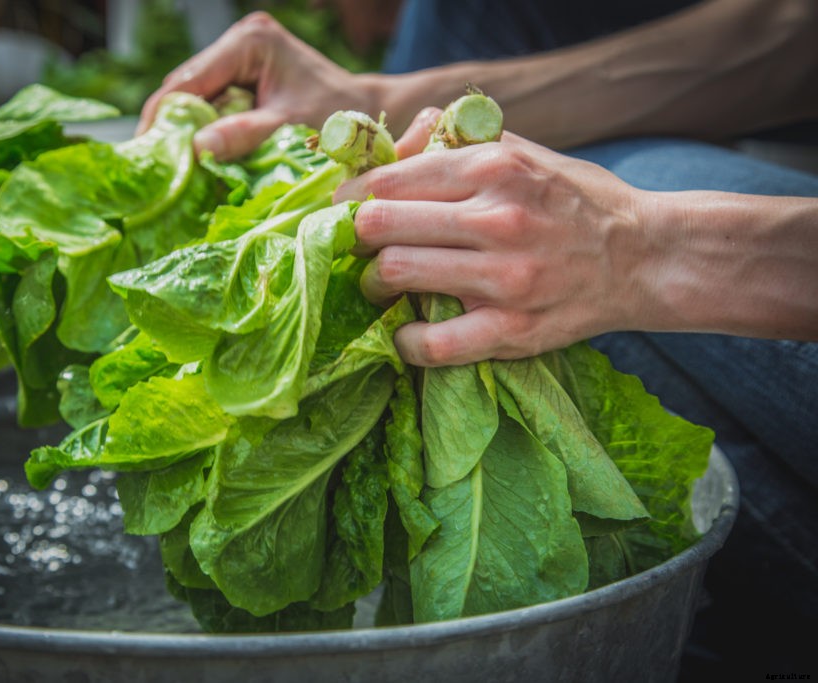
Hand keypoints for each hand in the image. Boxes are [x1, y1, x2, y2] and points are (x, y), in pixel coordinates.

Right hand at [137, 12, 376, 160]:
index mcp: (248, 42)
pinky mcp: (244, 80)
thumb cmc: (339, 118)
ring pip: (196, 101)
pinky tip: (199, 161)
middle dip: (172, 129)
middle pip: (186, 90)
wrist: (368, 115)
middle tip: (156, 170)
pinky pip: (214, 109)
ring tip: (173, 170)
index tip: (145, 155)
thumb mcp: (289, 127)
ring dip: (188, 135)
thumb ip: (245, 135)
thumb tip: (196, 149)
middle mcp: (238, 43)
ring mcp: (239, 60)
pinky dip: (208, 136)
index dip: (162, 118)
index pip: (188, 81)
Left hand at [335, 131, 653, 364]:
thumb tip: (400, 140)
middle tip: (358, 247)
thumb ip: (457, 141)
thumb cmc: (574, 201)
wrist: (645, 257)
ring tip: (381, 283)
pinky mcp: (514, 330)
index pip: (387, 179)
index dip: (350, 197)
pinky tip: (406, 333)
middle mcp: (496, 218)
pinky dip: (406, 342)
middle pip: (379, 224)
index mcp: (492, 168)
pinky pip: (433, 344)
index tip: (343, 210)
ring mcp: (505, 278)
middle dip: (355, 237)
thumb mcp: (523, 152)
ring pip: (396, 274)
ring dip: (373, 282)